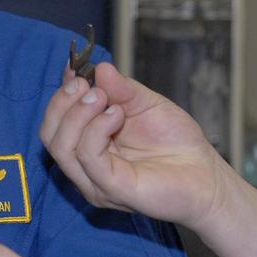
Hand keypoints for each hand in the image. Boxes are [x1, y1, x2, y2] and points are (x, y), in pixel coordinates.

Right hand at [40, 62, 230, 231]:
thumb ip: (121, 88)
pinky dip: (97, 129)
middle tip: (87, 85)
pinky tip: (117, 114)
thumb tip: (98, 67)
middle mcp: (86, 166)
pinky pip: (88, 157)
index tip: (74, 68)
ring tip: (105, 99)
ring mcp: (95, 181)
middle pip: (49, 134)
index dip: (61, 93)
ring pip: (61, 146)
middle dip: (62, 102)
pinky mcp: (111, 189)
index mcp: (89, 144)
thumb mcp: (146, 103)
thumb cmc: (177, 142)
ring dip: (78, 114)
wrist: (207, 174)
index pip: (55, 121)